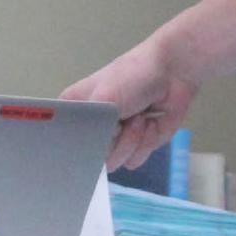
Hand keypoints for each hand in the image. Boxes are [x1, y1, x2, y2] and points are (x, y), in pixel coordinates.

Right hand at [62, 37, 197, 170]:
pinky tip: (150, 123)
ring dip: (131, 140)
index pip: (61, 139)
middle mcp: (93, 127)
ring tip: (139, 116)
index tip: (83, 141)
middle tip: (121, 120)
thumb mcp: (102, 99)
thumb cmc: (132, 76)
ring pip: (114, 162)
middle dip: (110, 141)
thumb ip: (87, 128)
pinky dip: (145, 143)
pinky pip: (135, 160)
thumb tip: (84, 156)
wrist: (173, 73)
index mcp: (77, 110)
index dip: (69, 147)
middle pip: (89, 156)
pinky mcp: (138, 146)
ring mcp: (116, 138)